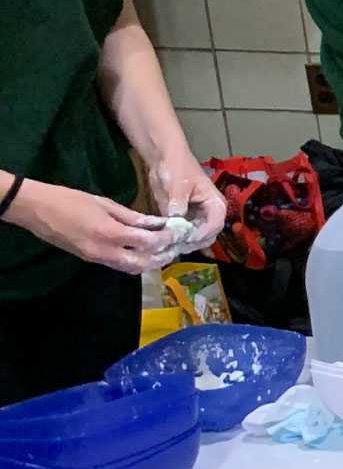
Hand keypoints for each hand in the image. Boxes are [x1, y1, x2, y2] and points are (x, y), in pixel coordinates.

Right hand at [8, 180, 176, 273]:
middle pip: (142, 263)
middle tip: (176, 247)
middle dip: (162, 257)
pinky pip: (118, 266)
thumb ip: (131, 216)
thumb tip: (154, 223)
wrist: (36, 210)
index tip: (179, 232)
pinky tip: (144, 253)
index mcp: (109, 233)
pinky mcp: (90, 259)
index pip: (147, 242)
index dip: (166, 239)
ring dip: (150, 263)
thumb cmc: (70, 200)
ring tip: (164, 252)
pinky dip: (135, 262)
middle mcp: (105, 251)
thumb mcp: (105, 203)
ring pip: (131, 269)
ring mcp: (96, 258)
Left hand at [147, 149, 225, 249]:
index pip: (215, 225)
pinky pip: (182, 236)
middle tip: (175, 245)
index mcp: (215, 204)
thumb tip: (175, 220)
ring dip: (183, 244)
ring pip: (195, 240)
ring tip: (167, 245)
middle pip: (208, 236)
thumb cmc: (177, 167)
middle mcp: (208, 214)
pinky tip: (163, 241)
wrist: (164, 160)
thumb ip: (178, 202)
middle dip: (193, 243)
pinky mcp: (183, 221)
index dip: (203, 233)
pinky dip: (174, 240)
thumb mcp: (178, 184)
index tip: (186, 238)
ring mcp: (196, 219)